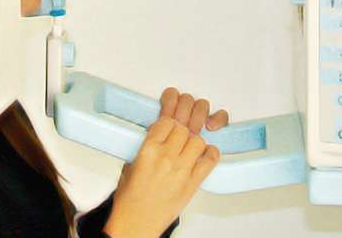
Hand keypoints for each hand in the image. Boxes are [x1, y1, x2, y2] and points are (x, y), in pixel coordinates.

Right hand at [104, 90, 226, 237]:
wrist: (135, 223)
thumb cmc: (130, 197)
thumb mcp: (131, 162)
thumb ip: (146, 145)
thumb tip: (159, 132)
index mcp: (148, 149)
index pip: (166, 120)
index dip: (169, 119)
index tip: (169, 122)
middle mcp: (165, 157)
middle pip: (183, 128)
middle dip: (183, 126)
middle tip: (182, 129)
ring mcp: (181, 170)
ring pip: (198, 140)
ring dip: (195, 139)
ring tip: (190, 143)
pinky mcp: (192, 185)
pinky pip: (209, 161)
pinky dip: (211, 154)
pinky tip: (206, 152)